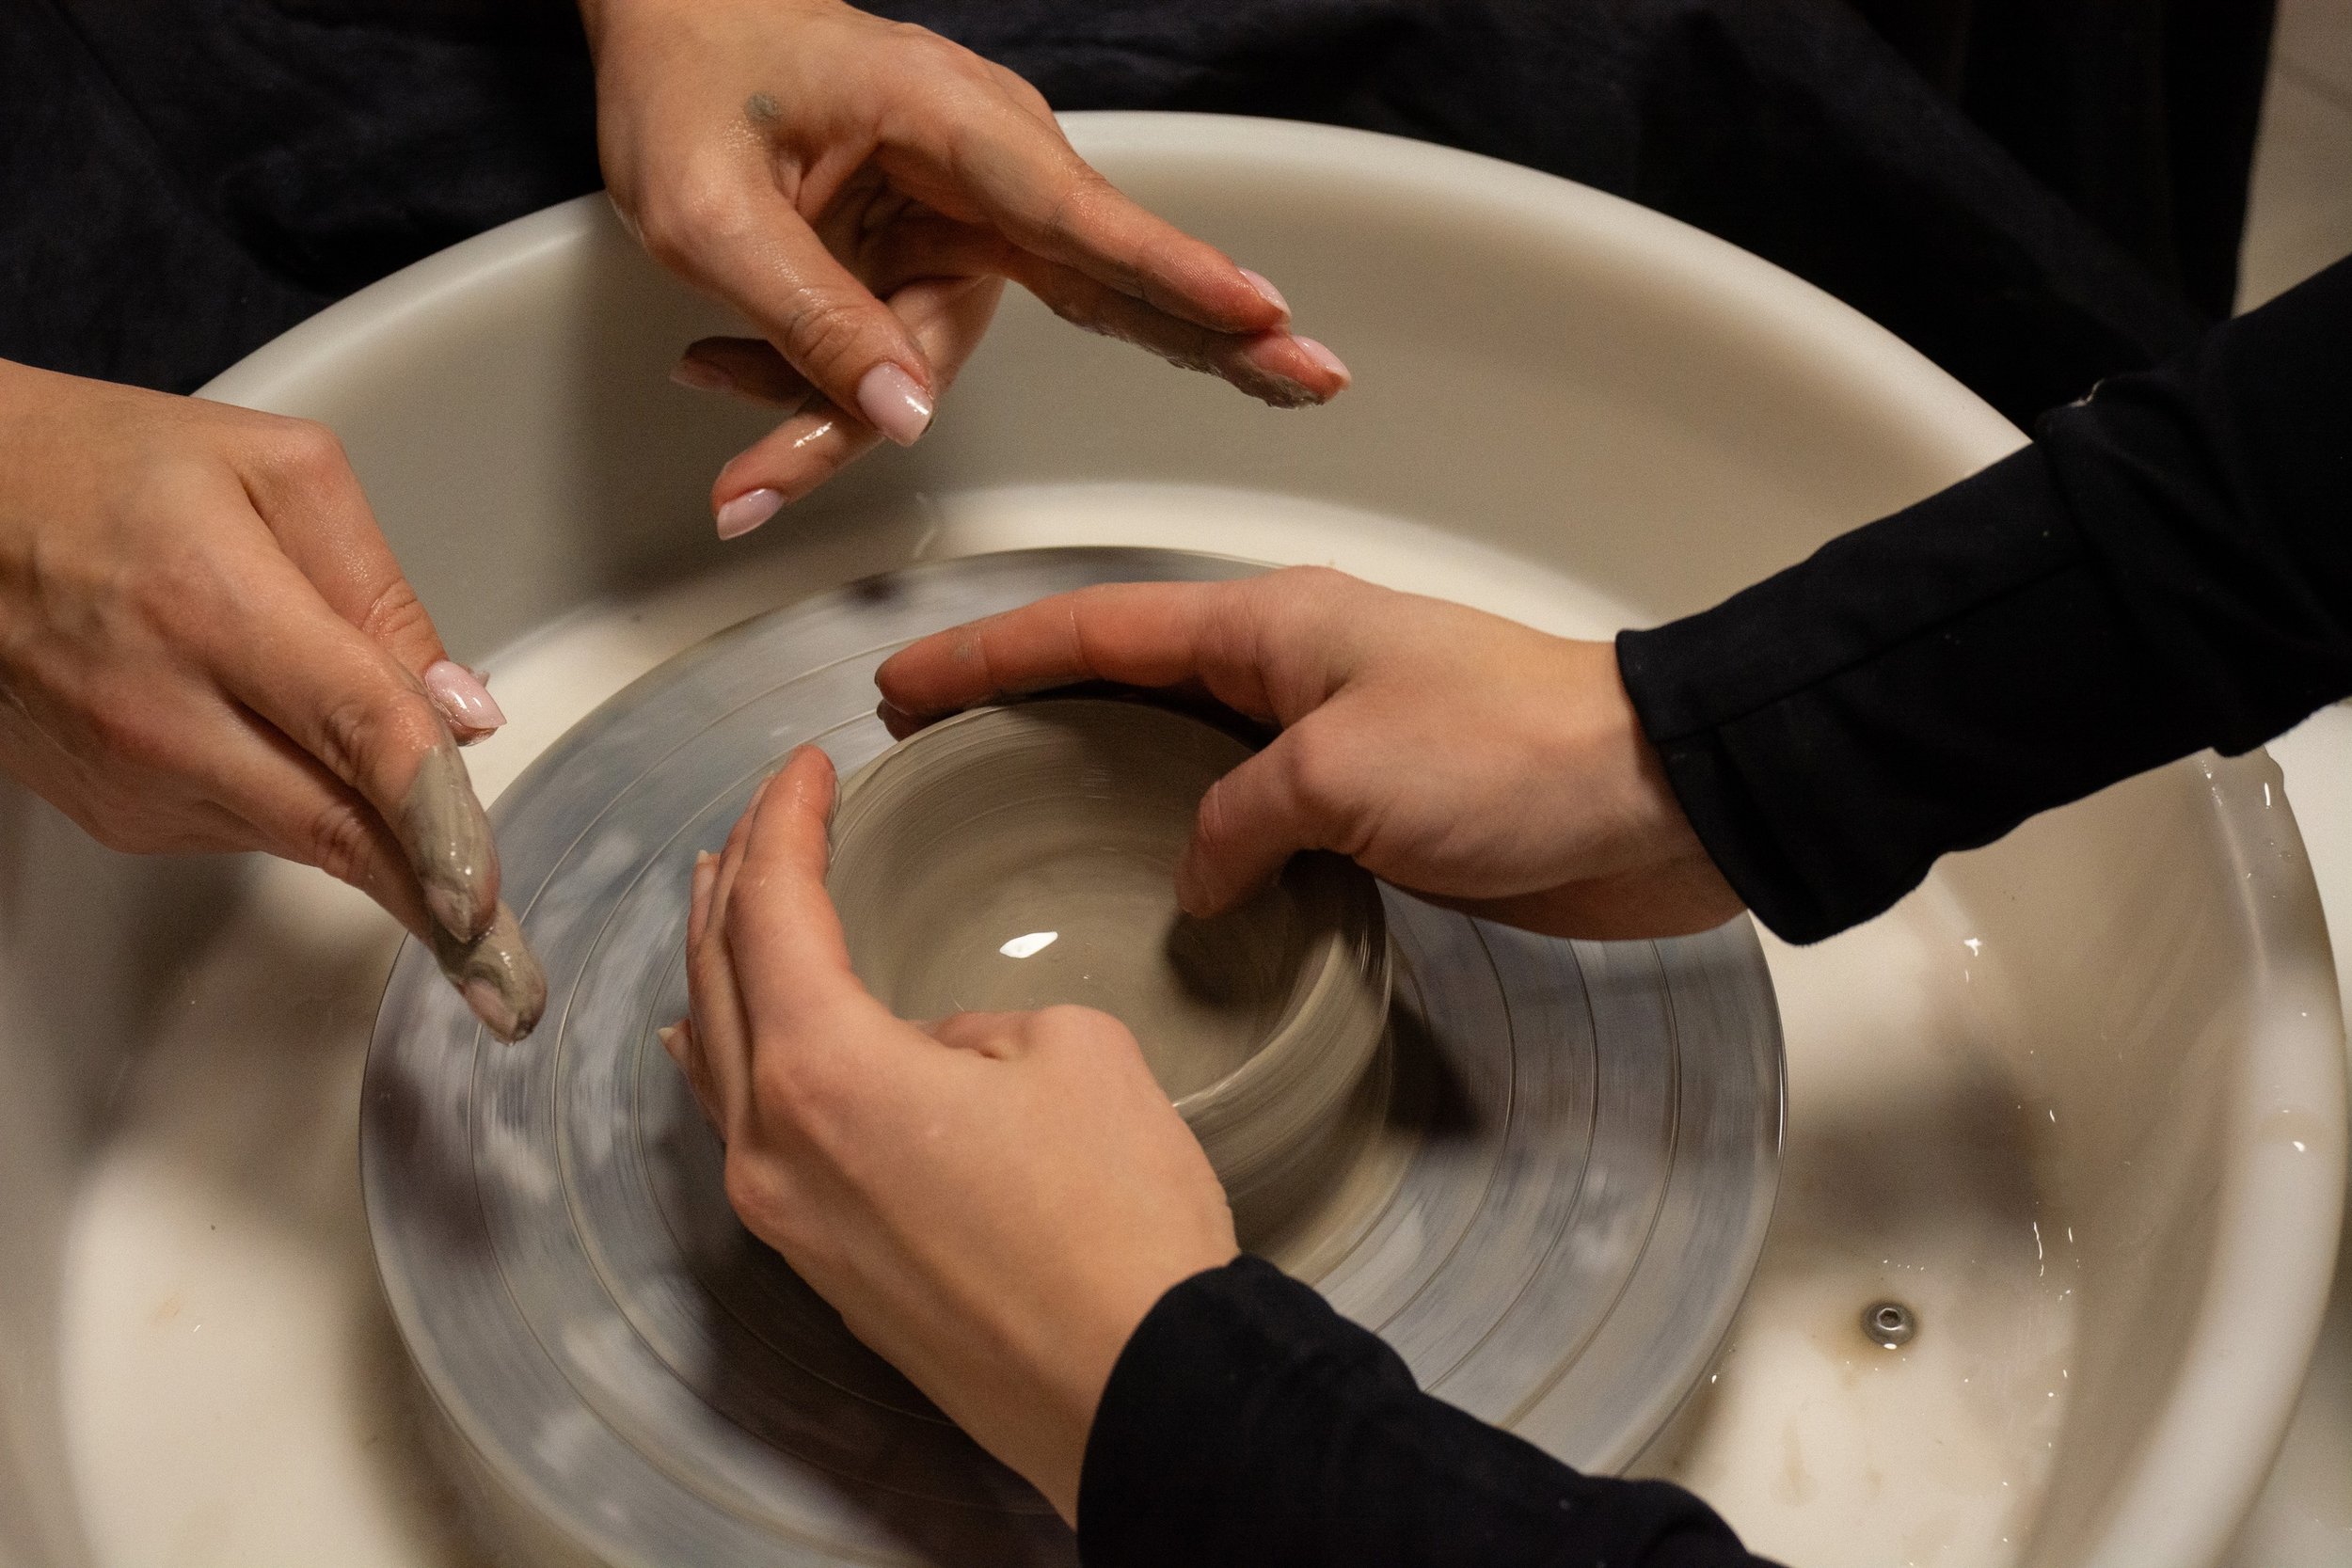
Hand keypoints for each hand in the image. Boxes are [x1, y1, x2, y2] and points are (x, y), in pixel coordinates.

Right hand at [0, 362, 544, 1038]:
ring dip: (386, 854)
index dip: (432, 822)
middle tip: (516, 989)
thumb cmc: (104, 471)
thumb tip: (457, 709)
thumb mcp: (274, 472)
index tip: (482, 903)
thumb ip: (380, 590)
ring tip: (455, 868)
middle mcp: (167, 714)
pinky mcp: (118, 816)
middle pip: (336, 831)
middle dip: (436, 910)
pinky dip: (309, 811)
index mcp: (215, 608)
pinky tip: (307, 761)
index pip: (357, 734)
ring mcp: (135, 779)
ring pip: (305, 839)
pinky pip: (255, 828)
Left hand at [582, 0, 1348, 535]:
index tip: (1260, 314)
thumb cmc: (689, 84)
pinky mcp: (939, 256)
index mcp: (948, 120)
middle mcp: (984, 168)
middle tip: (1317, 378)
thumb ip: (804, 314)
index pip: (1079, 215)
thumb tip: (905, 416)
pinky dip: (825, 391)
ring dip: (842, 418)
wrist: (673, 27)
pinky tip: (721, 372)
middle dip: (1211, 335)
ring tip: (737, 467)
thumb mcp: (707, 209)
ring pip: (957, 355)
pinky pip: (907, 354)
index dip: (1174, 276)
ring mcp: (968, 217)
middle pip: (1111, 275)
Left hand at [670, 745, 1236, 1519]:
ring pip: (719, 1061)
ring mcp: (786, 1217)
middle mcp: (772, 1145)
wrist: (1142, 1390)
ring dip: (722, 969)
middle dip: (734, 883)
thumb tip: (934, 1055)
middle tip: (762, 818)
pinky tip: (732, 1044)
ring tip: (733, 906)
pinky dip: (734, 1059)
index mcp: (821, 1069)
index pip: (772, 910)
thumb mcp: (1072, 1053)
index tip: (806, 766)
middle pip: (718, 979)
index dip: (784, 821)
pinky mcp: (822, 1266)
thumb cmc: (1117, 1219)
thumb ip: (975, 1026)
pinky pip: (744, 1134)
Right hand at [875, 567, 1743, 939]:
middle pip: (1124, 681)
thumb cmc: (1517, 752)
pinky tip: (1161, 892)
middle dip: (1025, 707)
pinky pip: (1252, 819)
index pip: (1093, 631)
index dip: (990, 656)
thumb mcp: (1342, 775)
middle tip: (936, 749)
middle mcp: (1290, 672)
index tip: (905, 682)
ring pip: (1185, 755)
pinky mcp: (1374, 810)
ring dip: (1103, 779)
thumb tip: (1197, 874)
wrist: (1658, 798)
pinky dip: (1195, 845)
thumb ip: (1237, 819)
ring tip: (1020, 821)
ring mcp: (1332, 740)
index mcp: (1270, 626)